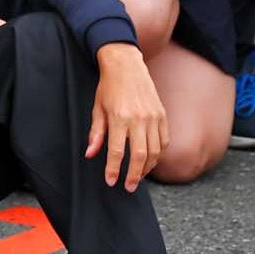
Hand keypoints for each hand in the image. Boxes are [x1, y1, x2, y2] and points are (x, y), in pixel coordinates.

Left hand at [86, 43, 167, 190]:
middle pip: (139, 156)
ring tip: (137, 176)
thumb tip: (91, 154)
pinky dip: (158, 154)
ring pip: (154, 151)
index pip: (116, 151)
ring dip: (146, 167)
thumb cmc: (109, 87)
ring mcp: (154, 117)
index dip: (113, 169)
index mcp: (119, 118)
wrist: (127, 66)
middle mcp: (139, 119)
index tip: (111, 181)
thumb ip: (96, 133)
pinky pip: (164, 141)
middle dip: (133, 175)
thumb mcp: (97, 109)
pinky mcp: (163, 115)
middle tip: (128, 187)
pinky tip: (150, 160)